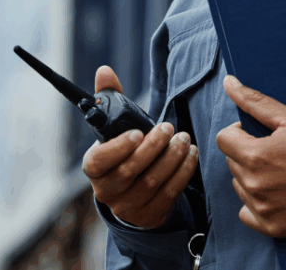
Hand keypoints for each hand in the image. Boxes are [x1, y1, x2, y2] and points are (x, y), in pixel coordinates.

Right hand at [82, 65, 199, 228]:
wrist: (133, 192)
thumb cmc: (124, 151)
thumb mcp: (115, 127)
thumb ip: (110, 98)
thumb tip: (105, 71)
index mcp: (94, 168)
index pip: (98, 161)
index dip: (118, 148)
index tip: (138, 132)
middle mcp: (107, 191)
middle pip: (130, 171)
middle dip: (154, 147)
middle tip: (169, 128)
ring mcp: (128, 207)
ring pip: (152, 183)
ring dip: (172, 158)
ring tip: (185, 139)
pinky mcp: (149, 215)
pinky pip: (169, 194)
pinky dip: (183, 173)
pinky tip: (191, 155)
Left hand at [216, 75, 285, 237]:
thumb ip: (254, 101)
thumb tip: (228, 83)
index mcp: (254, 155)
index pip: (224, 139)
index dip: (239, 133)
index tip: (258, 135)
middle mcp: (254, 185)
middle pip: (232, 162)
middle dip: (247, 154)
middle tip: (275, 153)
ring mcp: (262, 208)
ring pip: (239, 186)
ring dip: (252, 177)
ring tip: (280, 172)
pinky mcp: (271, 226)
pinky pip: (246, 213)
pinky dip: (257, 204)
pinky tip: (278, 194)